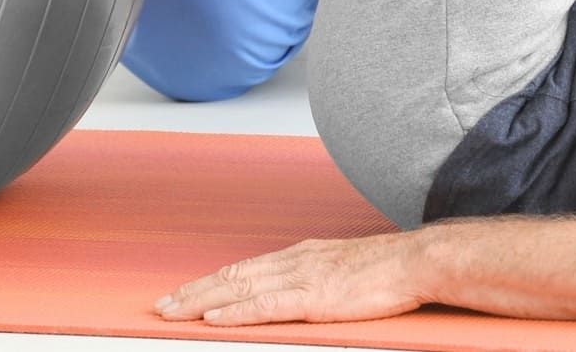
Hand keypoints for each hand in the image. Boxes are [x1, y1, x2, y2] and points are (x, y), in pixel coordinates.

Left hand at [155, 231, 433, 326]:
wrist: (413, 262)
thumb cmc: (385, 269)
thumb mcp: (342, 266)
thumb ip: (317, 276)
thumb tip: (302, 289)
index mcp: (300, 256)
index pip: (245, 268)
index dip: (212, 282)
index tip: (187, 292)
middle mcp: (293, 262)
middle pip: (232, 276)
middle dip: (194, 292)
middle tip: (163, 305)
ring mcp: (300, 279)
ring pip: (239, 289)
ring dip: (202, 302)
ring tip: (174, 312)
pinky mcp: (311, 298)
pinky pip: (265, 307)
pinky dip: (235, 312)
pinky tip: (215, 318)